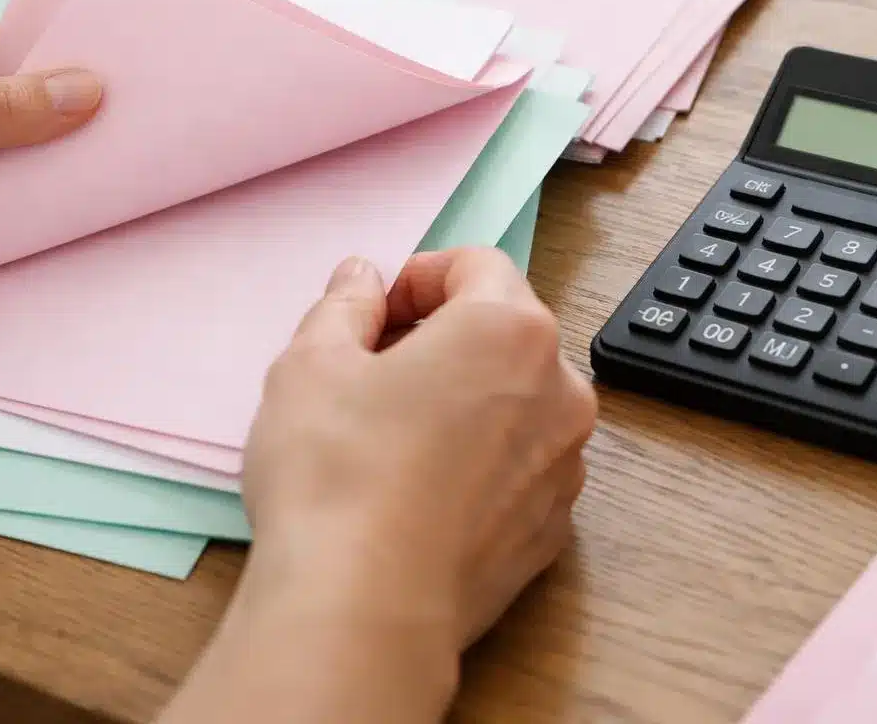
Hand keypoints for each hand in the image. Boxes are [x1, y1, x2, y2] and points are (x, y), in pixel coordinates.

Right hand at [160, 248, 596, 723]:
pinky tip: (419, 492)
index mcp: (510, 330)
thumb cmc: (337, 473)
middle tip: (373, 371)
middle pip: (506, 333)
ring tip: (393, 437)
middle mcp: (560, 391)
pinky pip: (519, 470)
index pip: (477, 265)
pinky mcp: (552, 531)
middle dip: (444, 338)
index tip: (375, 312)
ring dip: (467, 401)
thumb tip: (364, 280)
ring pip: (518, 404)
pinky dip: (480, 464)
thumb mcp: (312, 363)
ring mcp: (564, 466)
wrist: (364, 610)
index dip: (418, 278)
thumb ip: (345, 304)